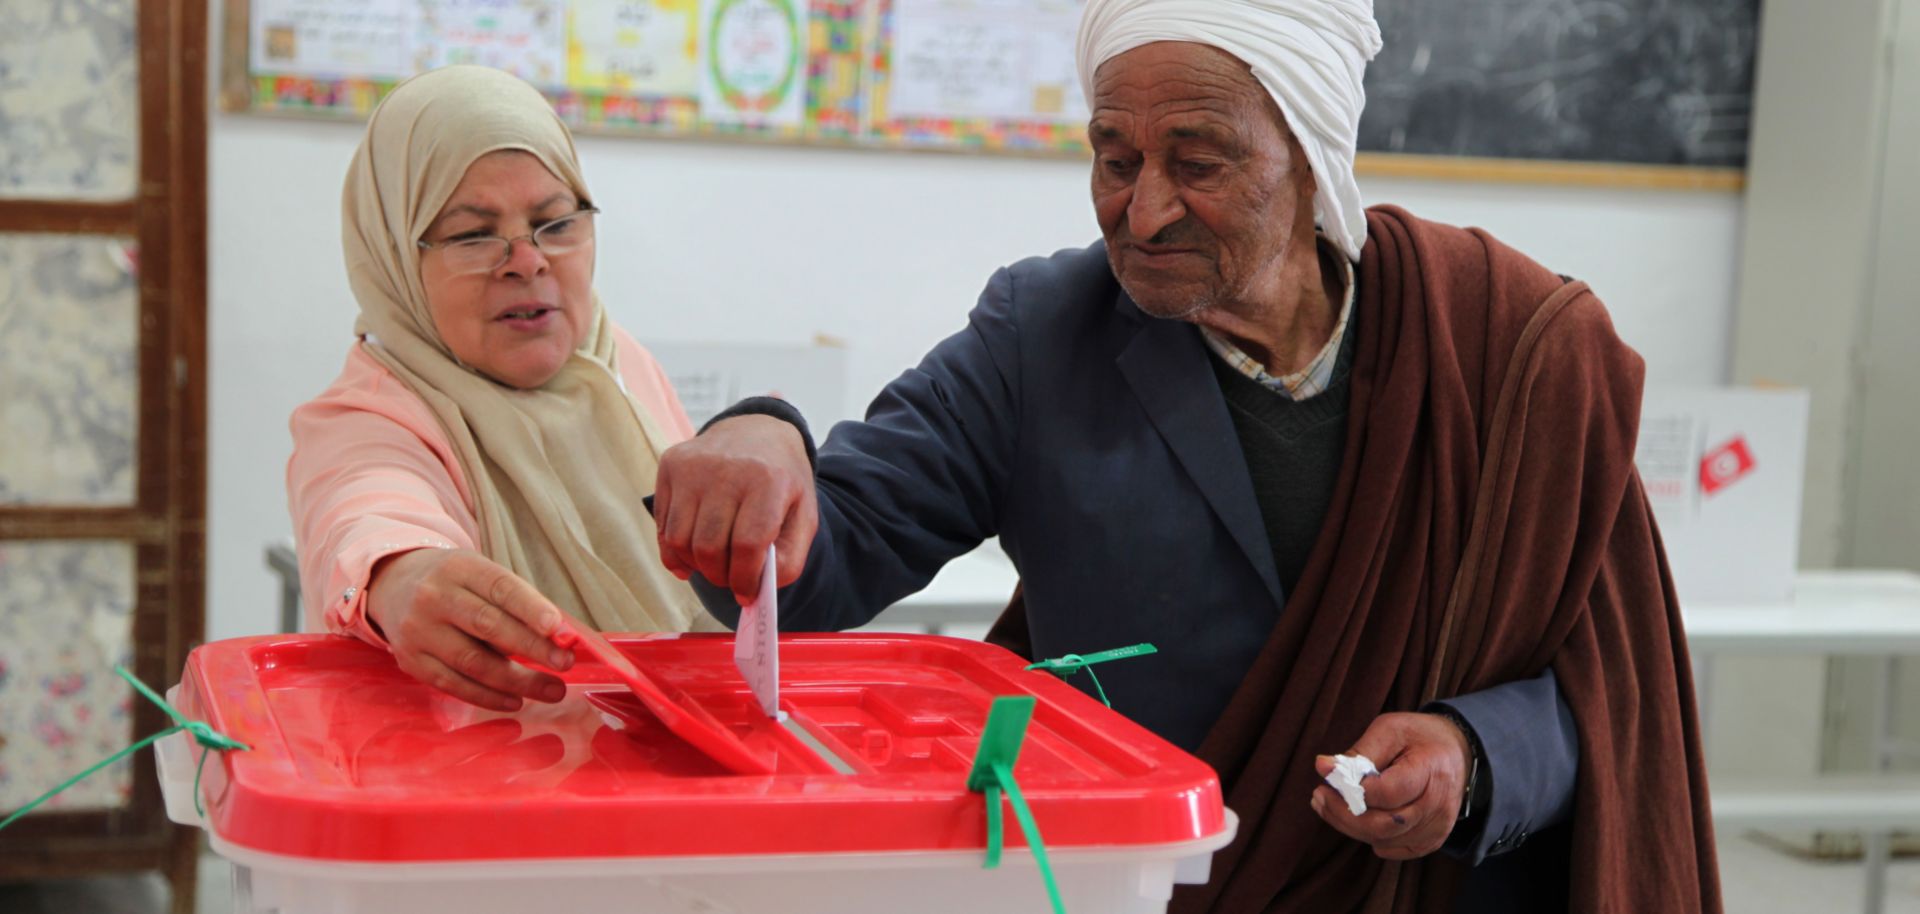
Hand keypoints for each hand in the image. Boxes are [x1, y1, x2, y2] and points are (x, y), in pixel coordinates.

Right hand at [365, 548, 574, 711]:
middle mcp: (434, 597)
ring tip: (552, 690)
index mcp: (460, 568)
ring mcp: (419, 631)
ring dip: (517, 681)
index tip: (559, 629)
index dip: (531, 608)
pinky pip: (453, 685)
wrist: (393, 585)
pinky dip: (488, 697)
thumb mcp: (480, 575)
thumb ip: (517, 602)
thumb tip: (561, 637)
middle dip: (532, 648)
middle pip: (488, 626)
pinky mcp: (411, 661)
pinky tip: (515, 701)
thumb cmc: (455, 583)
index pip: (500, 587)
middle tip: (565, 664)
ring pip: (473, 662)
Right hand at [653, 414, 817, 602]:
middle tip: (729, 580)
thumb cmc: (782, 482)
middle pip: (708, 547)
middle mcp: (727, 469)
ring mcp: (694, 466)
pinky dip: (675, 550)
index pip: (747, 544)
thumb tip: (754, 589)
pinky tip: (692, 551)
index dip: (744, 579)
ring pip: (679, 540)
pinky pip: (663, 525)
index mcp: (768, 481)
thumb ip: (789, 558)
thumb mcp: (804, 516)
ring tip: (713, 563)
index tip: (746, 594)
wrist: (758, 430)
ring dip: (695, 565)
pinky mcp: (671, 465)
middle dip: (719, 576)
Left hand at [1310, 711, 1472, 859]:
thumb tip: (1323, 767)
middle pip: (1383, 824)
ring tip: (1328, 804)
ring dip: (1349, 826)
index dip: (1354, 789)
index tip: (1327, 775)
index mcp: (1431, 770)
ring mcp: (1438, 826)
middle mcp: (1438, 805)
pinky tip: (1356, 819)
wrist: (1457, 752)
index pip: (1388, 793)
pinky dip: (1369, 837)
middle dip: (1343, 813)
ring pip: (1383, 839)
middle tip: (1320, 795)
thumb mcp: (1390, 730)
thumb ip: (1359, 752)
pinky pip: (1393, 849)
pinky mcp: (1432, 840)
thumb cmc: (1419, 737)